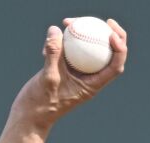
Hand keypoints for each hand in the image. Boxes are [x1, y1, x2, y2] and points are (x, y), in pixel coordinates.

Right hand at [10, 18, 127, 131]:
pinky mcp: (65, 68)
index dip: (119, 48)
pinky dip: (63, 41)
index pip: (115, 66)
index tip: (111, 34)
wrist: (30, 114)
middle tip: (106, 21)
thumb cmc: (41, 103)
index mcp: (93, 85)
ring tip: (68, 22)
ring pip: (87, 49)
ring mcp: (77, 73)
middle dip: (111, 36)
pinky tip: (51, 35)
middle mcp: (89, 78)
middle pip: (108, 55)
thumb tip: (56, 29)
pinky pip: (70, 50)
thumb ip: (53, 53)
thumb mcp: (47, 78)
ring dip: (83, 34)